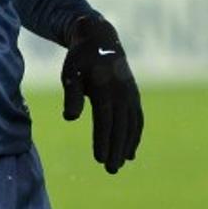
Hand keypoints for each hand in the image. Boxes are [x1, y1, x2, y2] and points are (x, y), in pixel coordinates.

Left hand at [61, 17, 142, 173]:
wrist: (101, 39)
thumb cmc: (80, 59)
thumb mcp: (71, 72)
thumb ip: (71, 94)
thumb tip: (69, 118)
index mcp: (104, 88)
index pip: (104, 120)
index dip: (103, 140)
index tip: (99, 158)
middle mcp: (122, 92)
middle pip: (120, 126)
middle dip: (116, 149)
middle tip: (110, 170)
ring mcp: (131, 94)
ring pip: (131, 125)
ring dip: (127, 146)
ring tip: (120, 164)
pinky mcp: (134, 95)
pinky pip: (137, 119)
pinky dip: (136, 136)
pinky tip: (131, 152)